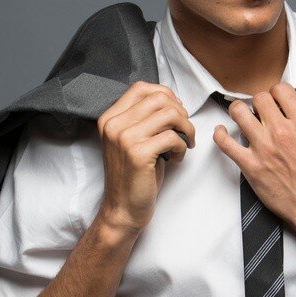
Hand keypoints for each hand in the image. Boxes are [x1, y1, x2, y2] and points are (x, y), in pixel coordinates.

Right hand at [96, 81, 195, 232]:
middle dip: (181, 113)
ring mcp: (124, 138)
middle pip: (159, 98)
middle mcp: (114, 125)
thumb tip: (171, 100)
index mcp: (110, 118)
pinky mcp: (138, 154)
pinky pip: (172, 137)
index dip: (166, 95)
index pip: (141, 88)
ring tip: (184, 143)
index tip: (177, 111)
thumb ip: (143, 119)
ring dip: (186, 128)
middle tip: (184, 131)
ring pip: (169, 115)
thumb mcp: (132, 140)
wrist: (123, 209)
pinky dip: (182, 146)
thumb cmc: (133, 176)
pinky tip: (177, 158)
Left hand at [212, 82, 295, 241]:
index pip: (281, 90)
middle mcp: (282, 131)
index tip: (273, 102)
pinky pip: (225, 142)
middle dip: (258, 103)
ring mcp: (264, 148)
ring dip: (238, 112)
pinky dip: (220, 134)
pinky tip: (222, 132)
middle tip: (258, 112)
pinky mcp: (250, 166)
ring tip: (241, 117)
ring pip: (239, 112)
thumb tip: (285, 113)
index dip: (275, 94)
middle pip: (259, 98)